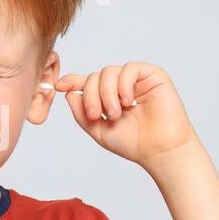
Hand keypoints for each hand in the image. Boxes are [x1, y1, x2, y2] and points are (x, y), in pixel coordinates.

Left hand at [53, 62, 197, 166]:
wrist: (159, 150)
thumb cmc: (133, 143)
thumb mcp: (98, 130)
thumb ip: (81, 113)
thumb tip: (69, 93)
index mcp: (108, 98)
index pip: (87, 83)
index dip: (72, 81)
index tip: (59, 85)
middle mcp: (121, 86)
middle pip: (95, 76)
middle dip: (91, 95)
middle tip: (96, 115)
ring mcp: (136, 80)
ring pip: (108, 71)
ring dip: (106, 93)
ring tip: (115, 113)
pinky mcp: (152, 75)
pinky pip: (128, 69)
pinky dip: (123, 84)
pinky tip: (127, 101)